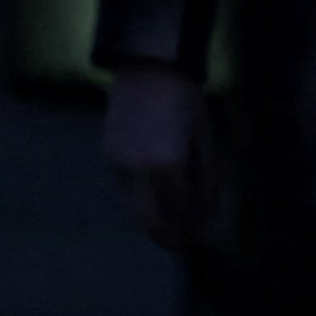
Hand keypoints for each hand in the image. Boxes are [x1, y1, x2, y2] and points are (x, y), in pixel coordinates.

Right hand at [100, 59, 204, 251]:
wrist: (148, 70)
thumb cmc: (186, 102)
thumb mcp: (206, 140)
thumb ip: (206, 181)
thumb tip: (204, 216)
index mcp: (170, 165)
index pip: (181, 214)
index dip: (192, 231)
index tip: (200, 240)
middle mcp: (140, 171)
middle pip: (153, 223)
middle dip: (170, 239)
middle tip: (185, 246)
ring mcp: (120, 166)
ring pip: (137, 211)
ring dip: (156, 221)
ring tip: (174, 225)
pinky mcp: (109, 158)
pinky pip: (128, 191)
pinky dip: (144, 200)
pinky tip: (159, 197)